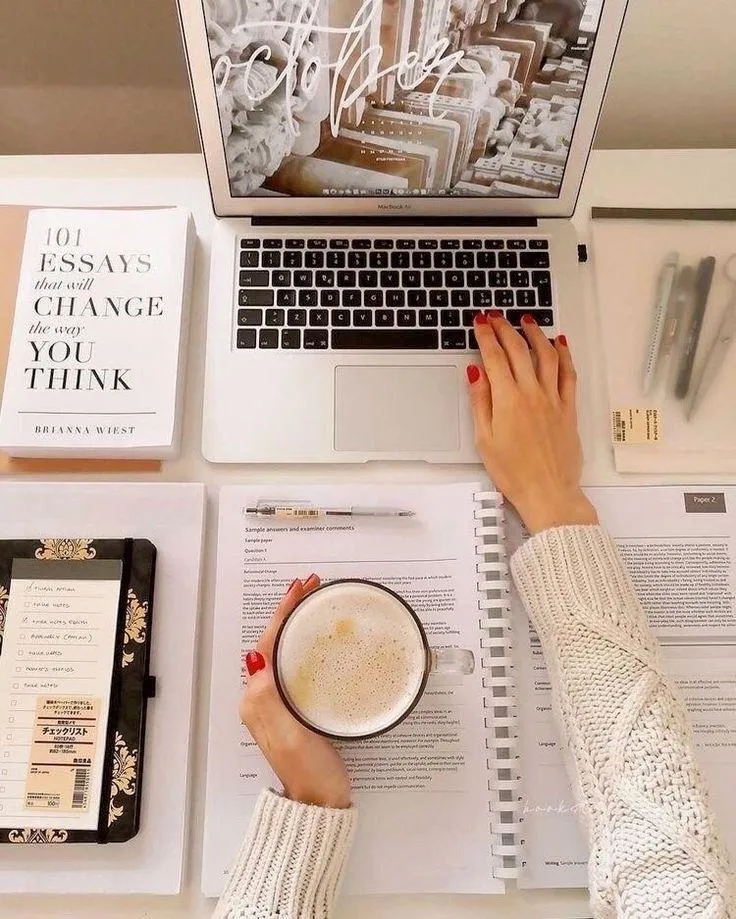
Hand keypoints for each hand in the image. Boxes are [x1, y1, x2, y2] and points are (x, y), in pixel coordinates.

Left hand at [240, 575, 351, 809]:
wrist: (322, 804)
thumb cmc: (308, 772)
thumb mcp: (289, 734)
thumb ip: (269, 699)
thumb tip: (255, 659)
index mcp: (257, 699)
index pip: (266, 643)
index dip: (282, 612)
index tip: (299, 588)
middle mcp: (264, 697)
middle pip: (274, 642)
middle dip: (289, 610)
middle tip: (311, 585)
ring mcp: (279, 702)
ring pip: (285, 650)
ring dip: (296, 624)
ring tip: (313, 601)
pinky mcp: (296, 708)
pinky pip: (296, 665)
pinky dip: (305, 643)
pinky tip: (318, 639)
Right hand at [466, 313, 597, 534]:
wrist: (548, 492)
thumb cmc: (514, 472)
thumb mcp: (485, 439)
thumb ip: (480, 402)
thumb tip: (475, 373)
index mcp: (508, 400)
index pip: (495, 357)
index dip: (486, 336)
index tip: (480, 323)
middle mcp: (532, 394)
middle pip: (519, 350)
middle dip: (506, 328)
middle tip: (497, 317)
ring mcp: (553, 399)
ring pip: (546, 355)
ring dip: (535, 334)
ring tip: (527, 320)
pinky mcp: (568, 409)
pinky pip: (568, 374)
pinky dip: (564, 355)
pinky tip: (560, 343)